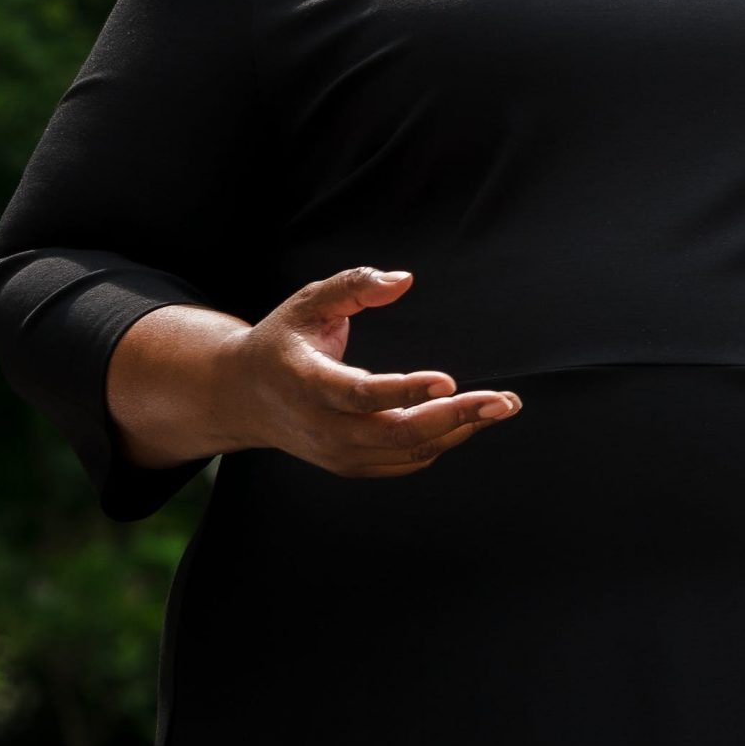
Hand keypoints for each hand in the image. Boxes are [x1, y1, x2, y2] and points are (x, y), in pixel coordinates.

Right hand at [221, 267, 523, 477]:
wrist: (242, 397)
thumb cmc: (282, 342)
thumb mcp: (309, 302)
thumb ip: (354, 284)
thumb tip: (402, 280)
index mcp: (307, 383)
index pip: (361, 395)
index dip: (405, 390)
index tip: (449, 379)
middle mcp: (322, 427)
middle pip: (394, 433)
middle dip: (455, 418)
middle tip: (503, 401)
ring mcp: (335, 453)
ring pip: (405, 453)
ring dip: (458, 432)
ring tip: (500, 407)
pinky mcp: (349, 465)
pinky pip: (402, 462)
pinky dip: (440, 444)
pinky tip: (469, 422)